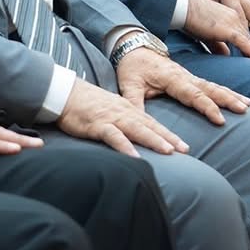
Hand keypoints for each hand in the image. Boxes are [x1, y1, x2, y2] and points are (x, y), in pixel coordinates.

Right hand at [57, 79, 187, 157]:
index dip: (169, 134)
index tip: (184, 146)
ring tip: (169, 151)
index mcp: (127, 110)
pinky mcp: (97, 124)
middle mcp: (123, 113)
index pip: (152, 123)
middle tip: (186, 150)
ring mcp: (111, 118)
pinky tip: (135, 157)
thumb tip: (135, 136)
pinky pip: (113, 136)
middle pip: (150, 126)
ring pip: (137, 129)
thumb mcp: (109, 110)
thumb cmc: (85, 104)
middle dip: (169, 138)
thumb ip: (123, 122)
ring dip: (153, 140)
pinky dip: (125, 146)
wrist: (63, 93)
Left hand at [115, 48, 249, 125]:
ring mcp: (189, 75)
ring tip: (248, 105)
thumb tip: (137, 124)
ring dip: (231, 95)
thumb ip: (134, 104)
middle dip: (228, 99)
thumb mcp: (128, 85)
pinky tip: (238, 98)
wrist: (133, 47)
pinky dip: (225, 91)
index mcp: (171, 77)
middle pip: (210, 88)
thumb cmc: (131, 67)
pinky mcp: (190, 78)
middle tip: (245, 109)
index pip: (193, 94)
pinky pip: (210, 85)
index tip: (220, 119)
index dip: (207, 107)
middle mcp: (184, 75)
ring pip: (213, 85)